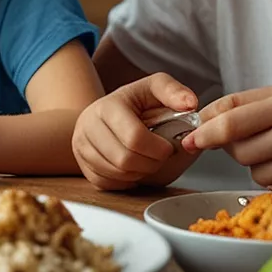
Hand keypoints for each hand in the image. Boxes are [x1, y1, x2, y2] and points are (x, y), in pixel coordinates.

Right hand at [72, 72, 198, 189]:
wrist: (109, 113)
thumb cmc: (136, 103)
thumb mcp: (155, 88)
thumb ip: (174, 92)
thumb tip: (190, 103)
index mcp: (108, 106)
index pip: (134, 137)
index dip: (158, 149)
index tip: (168, 147)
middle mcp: (88, 125)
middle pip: (124, 159)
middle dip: (151, 163)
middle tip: (159, 156)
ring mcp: (81, 145)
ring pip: (116, 173)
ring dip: (139, 172)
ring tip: (147, 160)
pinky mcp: (81, 163)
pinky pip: (106, 183)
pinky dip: (125, 180)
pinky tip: (133, 167)